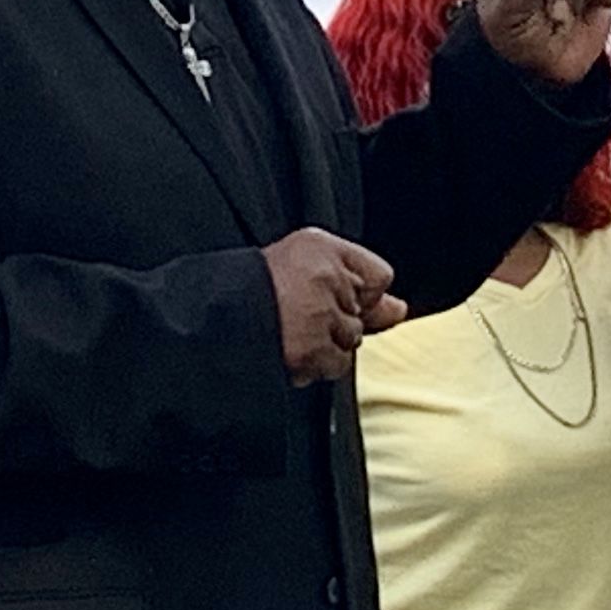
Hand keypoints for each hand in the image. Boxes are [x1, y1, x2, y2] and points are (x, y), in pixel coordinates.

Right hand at [265, 228, 401, 385]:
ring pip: (352, 340)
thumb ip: (361, 287)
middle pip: (364, 314)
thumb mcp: (305, 267)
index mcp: (320, 245)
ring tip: (290, 332)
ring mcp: (319, 313)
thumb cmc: (252, 292)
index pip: (379, 276)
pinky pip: (337, 363)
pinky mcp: (311, 346)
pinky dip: (317, 364)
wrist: (210, 320)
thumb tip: (400, 310)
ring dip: (326, 344)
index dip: (359, 294)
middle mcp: (325, 275)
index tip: (327, 296)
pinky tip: (290, 349)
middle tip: (298, 315)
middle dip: (338, 321)